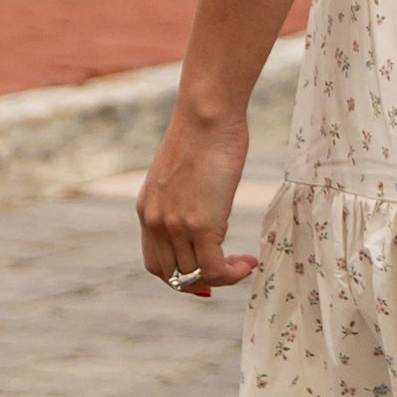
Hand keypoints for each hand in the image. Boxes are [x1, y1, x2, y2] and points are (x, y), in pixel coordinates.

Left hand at [137, 98, 253, 297]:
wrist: (206, 116)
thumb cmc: (203, 134)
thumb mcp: (182, 173)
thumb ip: (184, 199)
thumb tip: (206, 216)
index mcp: (147, 210)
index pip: (156, 263)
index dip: (180, 275)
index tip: (206, 269)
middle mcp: (156, 222)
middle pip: (173, 276)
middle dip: (202, 280)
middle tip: (229, 268)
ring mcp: (176, 226)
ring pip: (195, 276)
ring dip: (223, 276)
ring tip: (244, 262)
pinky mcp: (200, 225)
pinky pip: (214, 270)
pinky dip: (233, 274)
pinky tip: (249, 261)